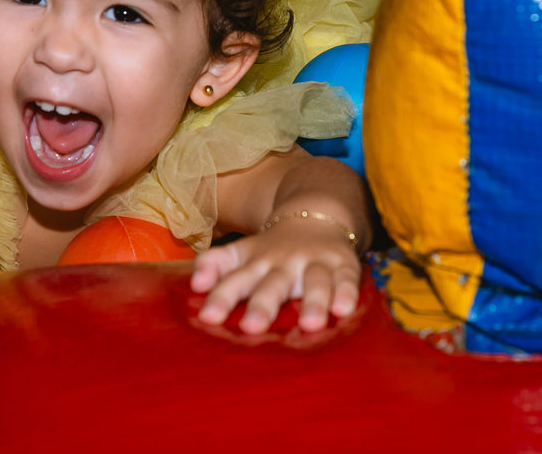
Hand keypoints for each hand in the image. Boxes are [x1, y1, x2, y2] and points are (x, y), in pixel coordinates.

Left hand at [190, 219, 361, 333]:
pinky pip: (347, 279)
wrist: (316, 214)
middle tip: (251, 327)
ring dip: (313, 302)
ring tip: (309, 324)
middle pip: (272, 285)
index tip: (208, 317)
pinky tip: (344, 310)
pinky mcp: (343, 265)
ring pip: (314, 282)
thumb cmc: (273, 248)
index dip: (221, 297)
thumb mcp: (242, 252)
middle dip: (263, 306)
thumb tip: (194, 284)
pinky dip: (347, 293)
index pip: (234, 279)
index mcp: (256, 262)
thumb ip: (215, 264)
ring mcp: (315, 263)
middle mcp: (284, 263)